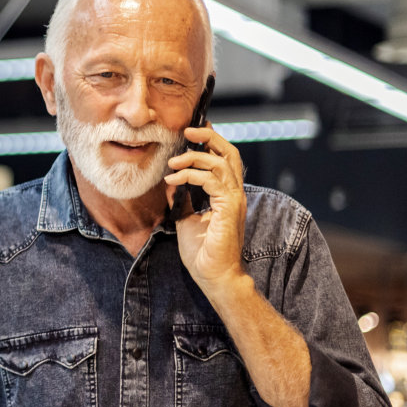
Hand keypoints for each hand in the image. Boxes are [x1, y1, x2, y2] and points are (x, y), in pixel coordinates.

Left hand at [165, 125, 248, 294]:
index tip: (192, 131)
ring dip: (194, 157)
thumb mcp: (186, 220)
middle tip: (188, 130)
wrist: (213, 276)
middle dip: (209, 137)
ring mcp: (234, 199)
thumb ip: (182, 200)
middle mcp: (234, 193)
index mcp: (225, 194)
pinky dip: (191, 176)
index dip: (211, 142)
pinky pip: (211, 181)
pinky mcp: (229, 208)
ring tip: (172, 162)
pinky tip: (174, 181)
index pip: (223, 159)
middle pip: (229, 153)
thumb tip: (172, 184)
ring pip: (221, 163)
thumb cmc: (203, 252)